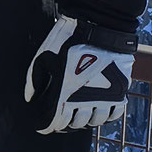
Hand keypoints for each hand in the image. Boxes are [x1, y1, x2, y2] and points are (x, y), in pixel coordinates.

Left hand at [22, 14, 136, 133]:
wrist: (99, 25)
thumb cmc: (68, 40)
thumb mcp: (43, 57)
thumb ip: (35, 79)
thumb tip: (31, 97)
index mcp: (65, 94)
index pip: (56, 122)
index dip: (48, 126)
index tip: (45, 126)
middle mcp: (86, 100)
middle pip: (76, 123)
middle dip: (66, 123)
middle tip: (62, 118)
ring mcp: (106, 96)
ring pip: (96, 121)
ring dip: (86, 120)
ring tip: (80, 114)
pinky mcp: (120, 90)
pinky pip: (115, 113)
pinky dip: (107, 115)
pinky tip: (99, 109)